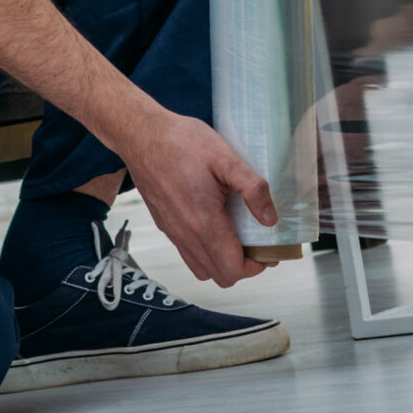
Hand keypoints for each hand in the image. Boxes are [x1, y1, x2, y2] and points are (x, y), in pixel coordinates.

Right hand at [116, 108, 279, 286]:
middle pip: (220, 276)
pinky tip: (216, 225)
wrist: (142, 135)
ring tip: (239, 236)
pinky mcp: (165, 225)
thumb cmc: (183, 142)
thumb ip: (252, 188)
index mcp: (203, 222)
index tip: (269, 250)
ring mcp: (173, 232)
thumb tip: (270, 219)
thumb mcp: (226, 157)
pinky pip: (188, 254)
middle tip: (258, 243)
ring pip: (202, 269)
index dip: (256, 266)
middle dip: (243, 266)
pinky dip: (207, 253)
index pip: (233, 268)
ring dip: (224, 262)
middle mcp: (185, 235)